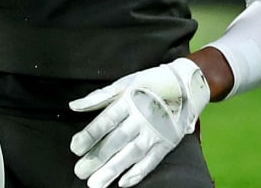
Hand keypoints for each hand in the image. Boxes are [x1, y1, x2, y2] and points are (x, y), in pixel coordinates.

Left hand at [69, 58, 210, 187]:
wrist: (187, 83)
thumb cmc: (150, 82)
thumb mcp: (125, 83)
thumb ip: (99, 97)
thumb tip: (73, 106)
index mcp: (129, 99)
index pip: (106, 120)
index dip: (90, 134)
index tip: (75, 147)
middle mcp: (142, 117)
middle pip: (117, 140)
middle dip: (97, 157)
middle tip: (80, 172)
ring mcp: (155, 132)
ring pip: (132, 154)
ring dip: (113, 170)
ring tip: (96, 184)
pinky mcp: (167, 143)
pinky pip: (151, 161)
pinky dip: (138, 173)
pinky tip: (123, 183)